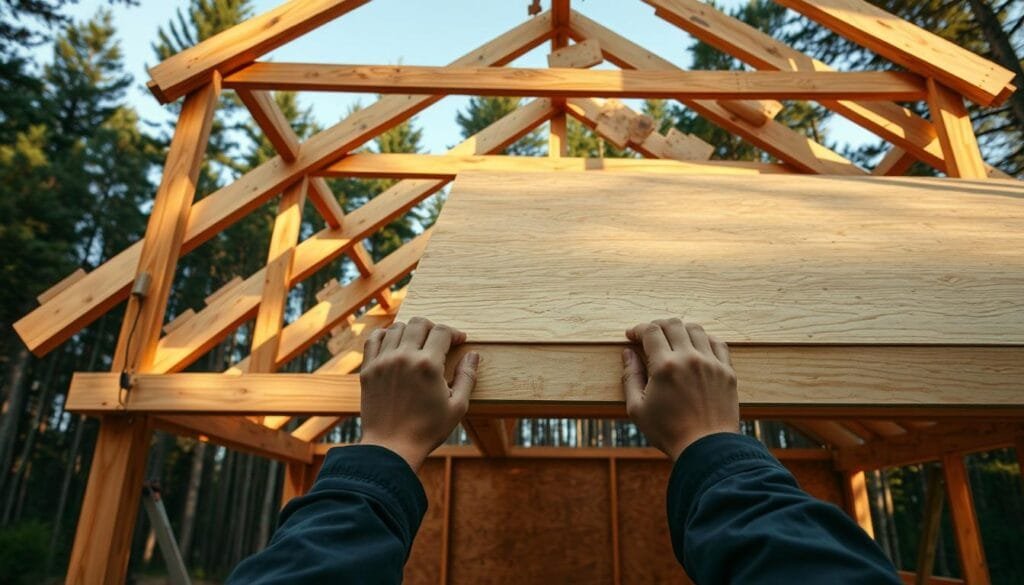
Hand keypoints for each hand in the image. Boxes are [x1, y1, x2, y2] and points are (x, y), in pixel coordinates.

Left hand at [359, 317, 478, 470]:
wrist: (391, 447)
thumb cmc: (427, 430)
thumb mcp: (458, 406)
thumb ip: (467, 377)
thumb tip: (472, 355)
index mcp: (428, 365)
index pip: (442, 331)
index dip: (454, 333)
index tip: (459, 341)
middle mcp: (404, 357)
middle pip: (419, 323)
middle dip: (433, 328)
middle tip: (439, 340)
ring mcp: (383, 361)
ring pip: (397, 328)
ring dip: (411, 330)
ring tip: (418, 343)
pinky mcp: (368, 369)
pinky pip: (374, 339)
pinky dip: (385, 335)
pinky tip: (394, 343)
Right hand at [621, 319, 738, 460]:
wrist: (707, 448)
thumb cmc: (668, 432)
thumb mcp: (637, 408)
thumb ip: (630, 376)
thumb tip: (628, 352)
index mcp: (665, 366)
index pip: (650, 331)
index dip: (637, 329)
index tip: (631, 336)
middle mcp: (689, 358)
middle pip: (672, 324)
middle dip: (657, 325)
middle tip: (650, 336)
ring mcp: (711, 363)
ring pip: (696, 329)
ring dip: (680, 330)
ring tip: (673, 340)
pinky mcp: (727, 371)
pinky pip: (718, 343)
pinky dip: (705, 339)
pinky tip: (697, 347)